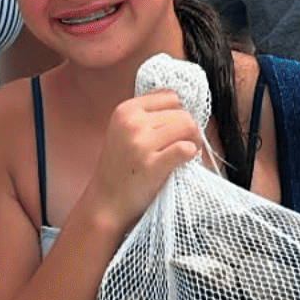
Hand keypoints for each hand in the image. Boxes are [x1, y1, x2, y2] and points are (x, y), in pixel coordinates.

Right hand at [82, 90, 206, 238]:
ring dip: (193, 141)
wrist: (106, 202)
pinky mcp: (152, 165)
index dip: (178, 113)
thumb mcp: (124, 130)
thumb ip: (148, 114)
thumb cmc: (121, 168)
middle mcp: (132, 123)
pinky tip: (182, 162)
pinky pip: (186, 149)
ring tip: (185, 153)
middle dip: (189, 129)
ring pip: (189, 127)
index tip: (175, 129)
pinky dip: (191, 154)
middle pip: (183, 113)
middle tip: (183, 145)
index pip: (170, 96)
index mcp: (126, 110)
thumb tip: (182, 103)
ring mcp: (141, 144)